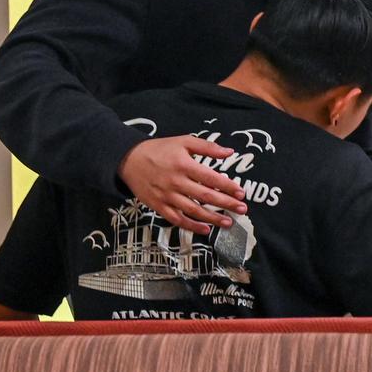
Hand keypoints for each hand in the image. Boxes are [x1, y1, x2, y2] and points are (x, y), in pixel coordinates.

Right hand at [118, 137, 246, 233]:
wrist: (129, 160)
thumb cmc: (160, 149)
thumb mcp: (183, 141)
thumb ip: (207, 147)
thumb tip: (229, 152)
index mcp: (184, 165)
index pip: (211, 178)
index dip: (227, 186)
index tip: (241, 192)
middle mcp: (176, 182)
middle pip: (205, 196)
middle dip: (226, 204)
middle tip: (242, 209)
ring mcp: (167, 196)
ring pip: (193, 211)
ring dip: (213, 218)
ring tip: (228, 222)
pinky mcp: (159, 206)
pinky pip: (177, 219)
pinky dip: (192, 226)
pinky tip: (205, 229)